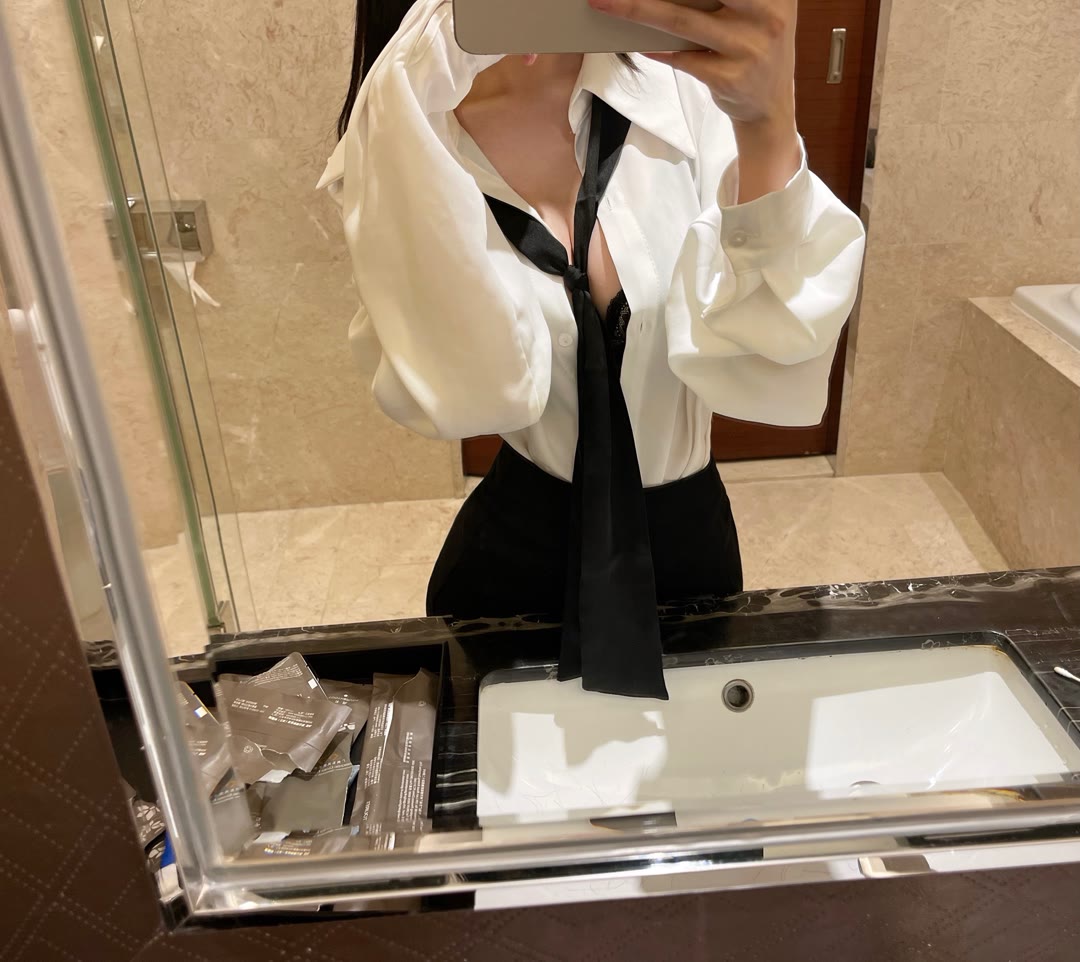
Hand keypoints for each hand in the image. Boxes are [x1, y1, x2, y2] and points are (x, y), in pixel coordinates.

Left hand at [589, 0, 800, 199]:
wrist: (769, 106)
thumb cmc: (752, 48)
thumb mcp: (754, 12)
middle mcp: (766, 15)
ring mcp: (748, 49)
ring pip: (682, 21)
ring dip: (638, 10)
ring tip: (607, 2)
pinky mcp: (729, 78)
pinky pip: (682, 58)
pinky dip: (657, 49)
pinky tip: (639, 43)